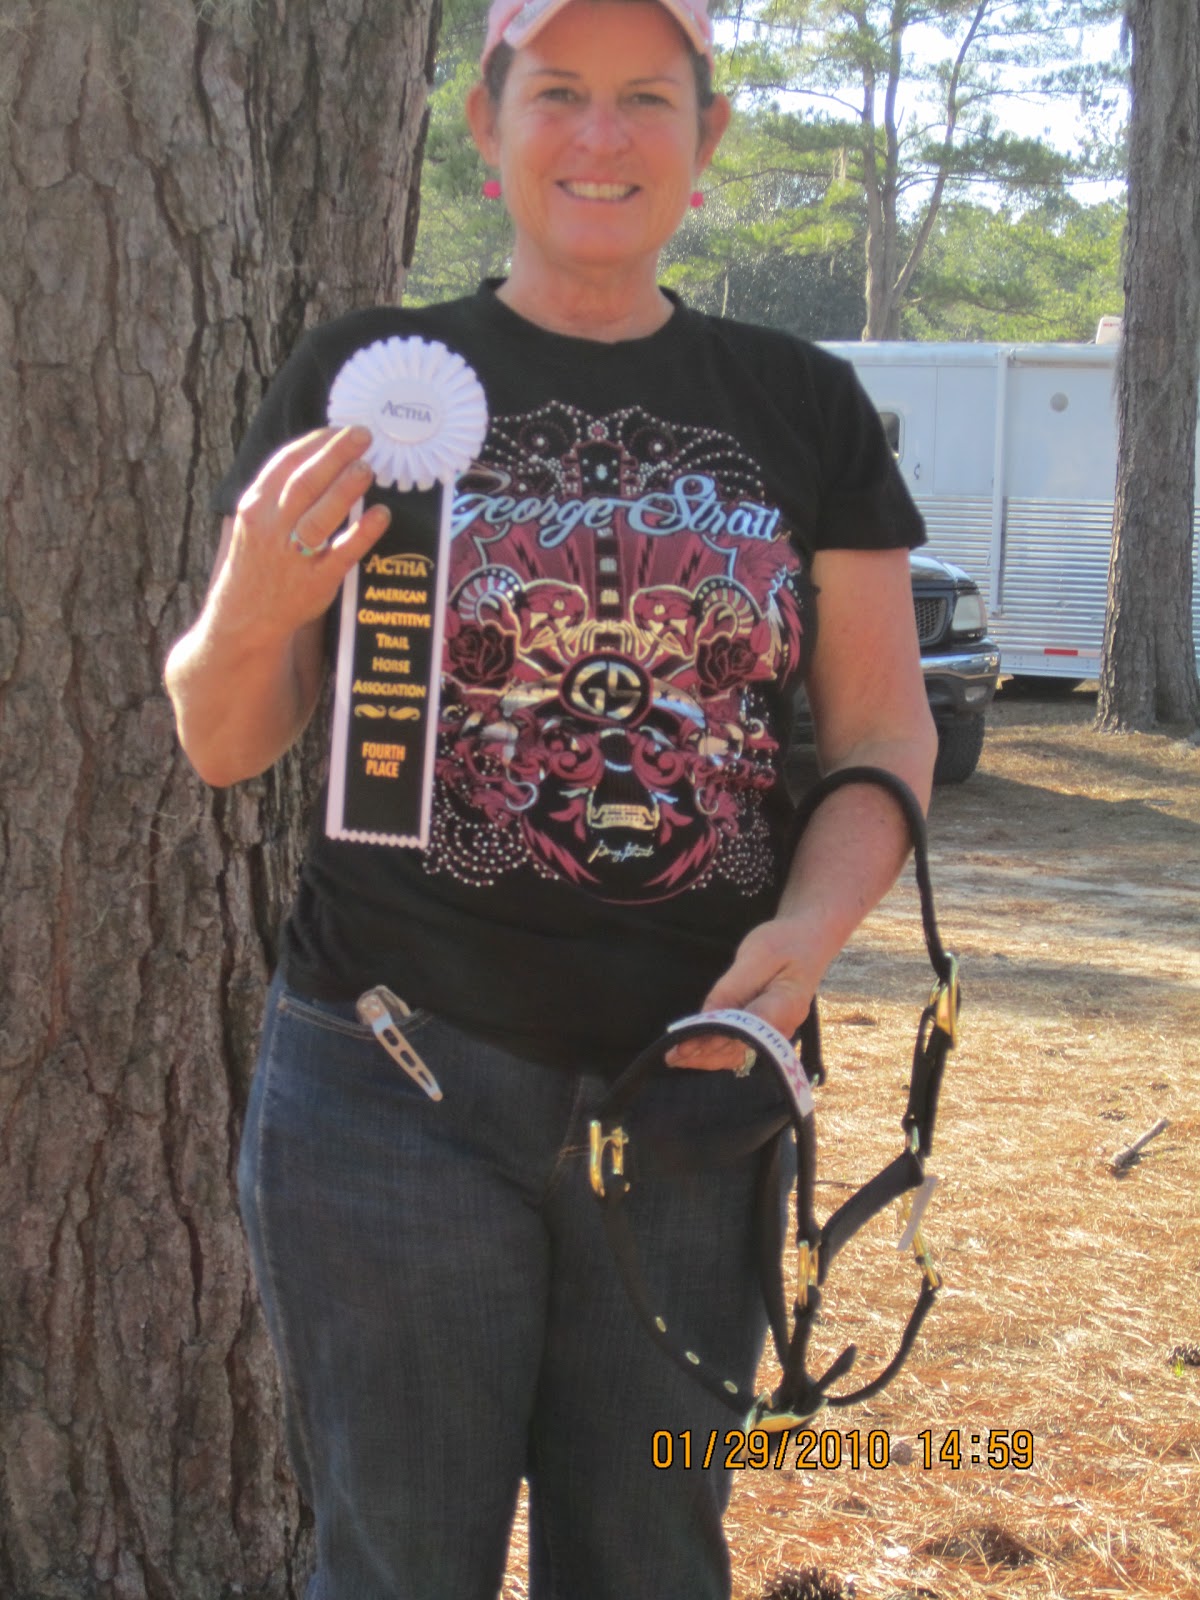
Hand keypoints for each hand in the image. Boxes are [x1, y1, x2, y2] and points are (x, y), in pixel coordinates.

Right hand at [209, 426, 391, 642]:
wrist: (243, 617)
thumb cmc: (257, 562)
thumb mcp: (256, 520)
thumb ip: (281, 491)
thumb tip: (321, 454)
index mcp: (256, 506)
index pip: (285, 463)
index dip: (316, 442)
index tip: (340, 429)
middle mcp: (271, 528)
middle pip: (305, 482)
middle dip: (336, 454)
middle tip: (364, 436)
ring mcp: (293, 556)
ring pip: (320, 515)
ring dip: (346, 488)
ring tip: (368, 469)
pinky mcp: (315, 582)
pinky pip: (342, 553)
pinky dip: (364, 533)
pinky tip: (382, 515)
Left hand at [665, 915, 816, 1071]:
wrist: (807, 941)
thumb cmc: (784, 943)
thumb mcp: (758, 955)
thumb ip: (733, 988)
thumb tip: (709, 1017)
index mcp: (785, 1006)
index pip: (744, 1030)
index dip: (713, 1041)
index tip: (684, 1047)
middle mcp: (782, 1027)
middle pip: (739, 1048)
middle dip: (703, 1054)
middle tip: (671, 1057)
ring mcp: (775, 1033)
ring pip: (738, 1054)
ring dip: (706, 1058)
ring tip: (675, 1059)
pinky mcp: (766, 1031)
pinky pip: (741, 1048)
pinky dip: (716, 1053)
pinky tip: (694, 1054)